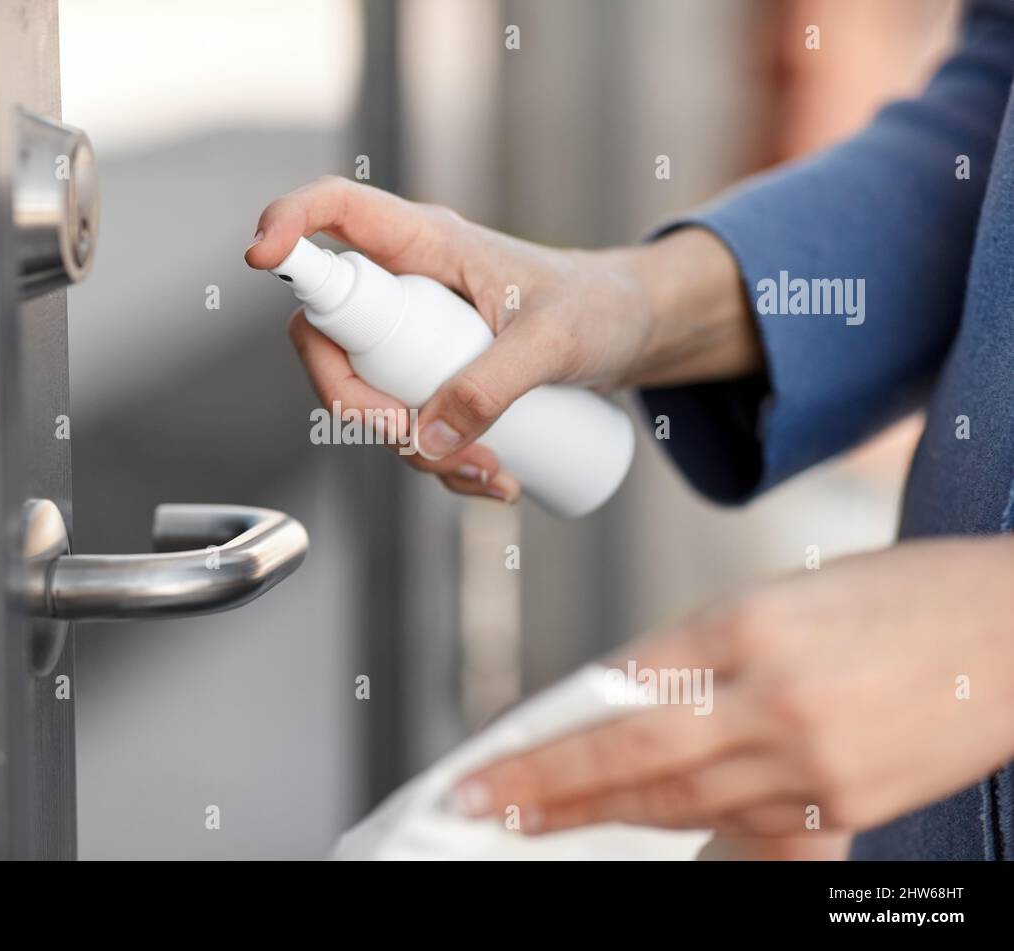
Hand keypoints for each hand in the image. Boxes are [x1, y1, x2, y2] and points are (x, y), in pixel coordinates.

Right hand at [245, 176, 757, 500]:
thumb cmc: (600, 308)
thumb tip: (424, 439)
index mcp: (428, 244)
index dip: (287, 223)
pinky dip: (437, 463)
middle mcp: (407, 286)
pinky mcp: (430, 378)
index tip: (260, 258)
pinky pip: (404, 426)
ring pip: (364, 395)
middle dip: (356, 404)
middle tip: (411, 440)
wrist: (633, 333)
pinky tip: (496, 480)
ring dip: (411, 451)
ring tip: (493, 474)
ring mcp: (413, 337)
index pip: (336, 212)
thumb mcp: (555, 343)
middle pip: (327, 336)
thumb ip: (494, 386)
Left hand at [454, 536, 1013, 841]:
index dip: (542, 743)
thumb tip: (614, 703)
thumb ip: (693, 655)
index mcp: (748, 624)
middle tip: (478, 807)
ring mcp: (815, 761)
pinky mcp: (848, 804)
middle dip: (546, 791)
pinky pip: (747, 828)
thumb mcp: (774, 599)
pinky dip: (688, 828)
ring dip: (601, 814)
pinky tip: (638, 827)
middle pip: (634, 760)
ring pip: (680, 803)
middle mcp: (777, 697)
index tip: (486, 767)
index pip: (616, 696)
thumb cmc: (892, 597)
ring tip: (535, 820)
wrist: (1009, 625)